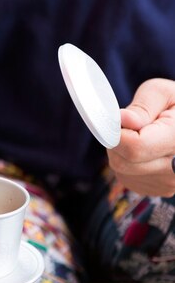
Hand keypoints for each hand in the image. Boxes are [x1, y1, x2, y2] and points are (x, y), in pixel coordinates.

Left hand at [107, 78, 174, 197]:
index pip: (135, 147)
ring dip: (121, 152)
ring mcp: (170, 183)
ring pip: (123, 171)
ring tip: (139, 135)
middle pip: (124, 162)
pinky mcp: (162, 189)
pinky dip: (128, 163)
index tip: (114, 120)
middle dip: (117, 141)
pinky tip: (143, 150)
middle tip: (128, 124)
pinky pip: (129, 178)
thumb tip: (124, 121)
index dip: (117, 133)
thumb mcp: (161, 93)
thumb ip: (142, 107)